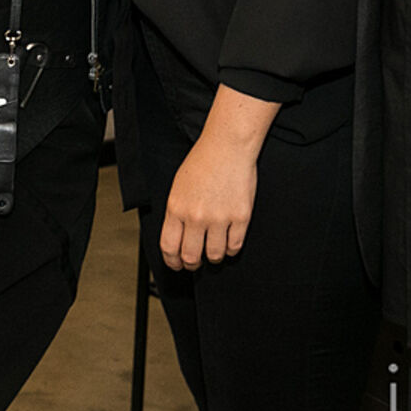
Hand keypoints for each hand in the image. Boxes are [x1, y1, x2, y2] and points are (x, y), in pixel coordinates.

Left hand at [158, 86, 279, 270]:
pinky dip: (231, 249)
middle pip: (191, 256)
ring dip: (213, 257)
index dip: (172, 261)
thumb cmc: (203, 162)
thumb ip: (176, 214)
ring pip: (214, 255)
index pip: (169, 247)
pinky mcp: (241, 217)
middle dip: (191, 264)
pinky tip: (228, 242)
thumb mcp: (178, 187)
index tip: (176, 264)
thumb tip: (177, 239)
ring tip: (213, 251)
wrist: (227, 147)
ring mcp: (220, 218)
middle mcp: (196, 216)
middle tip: (194, 263)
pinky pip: (235, 246)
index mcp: (176, 208)